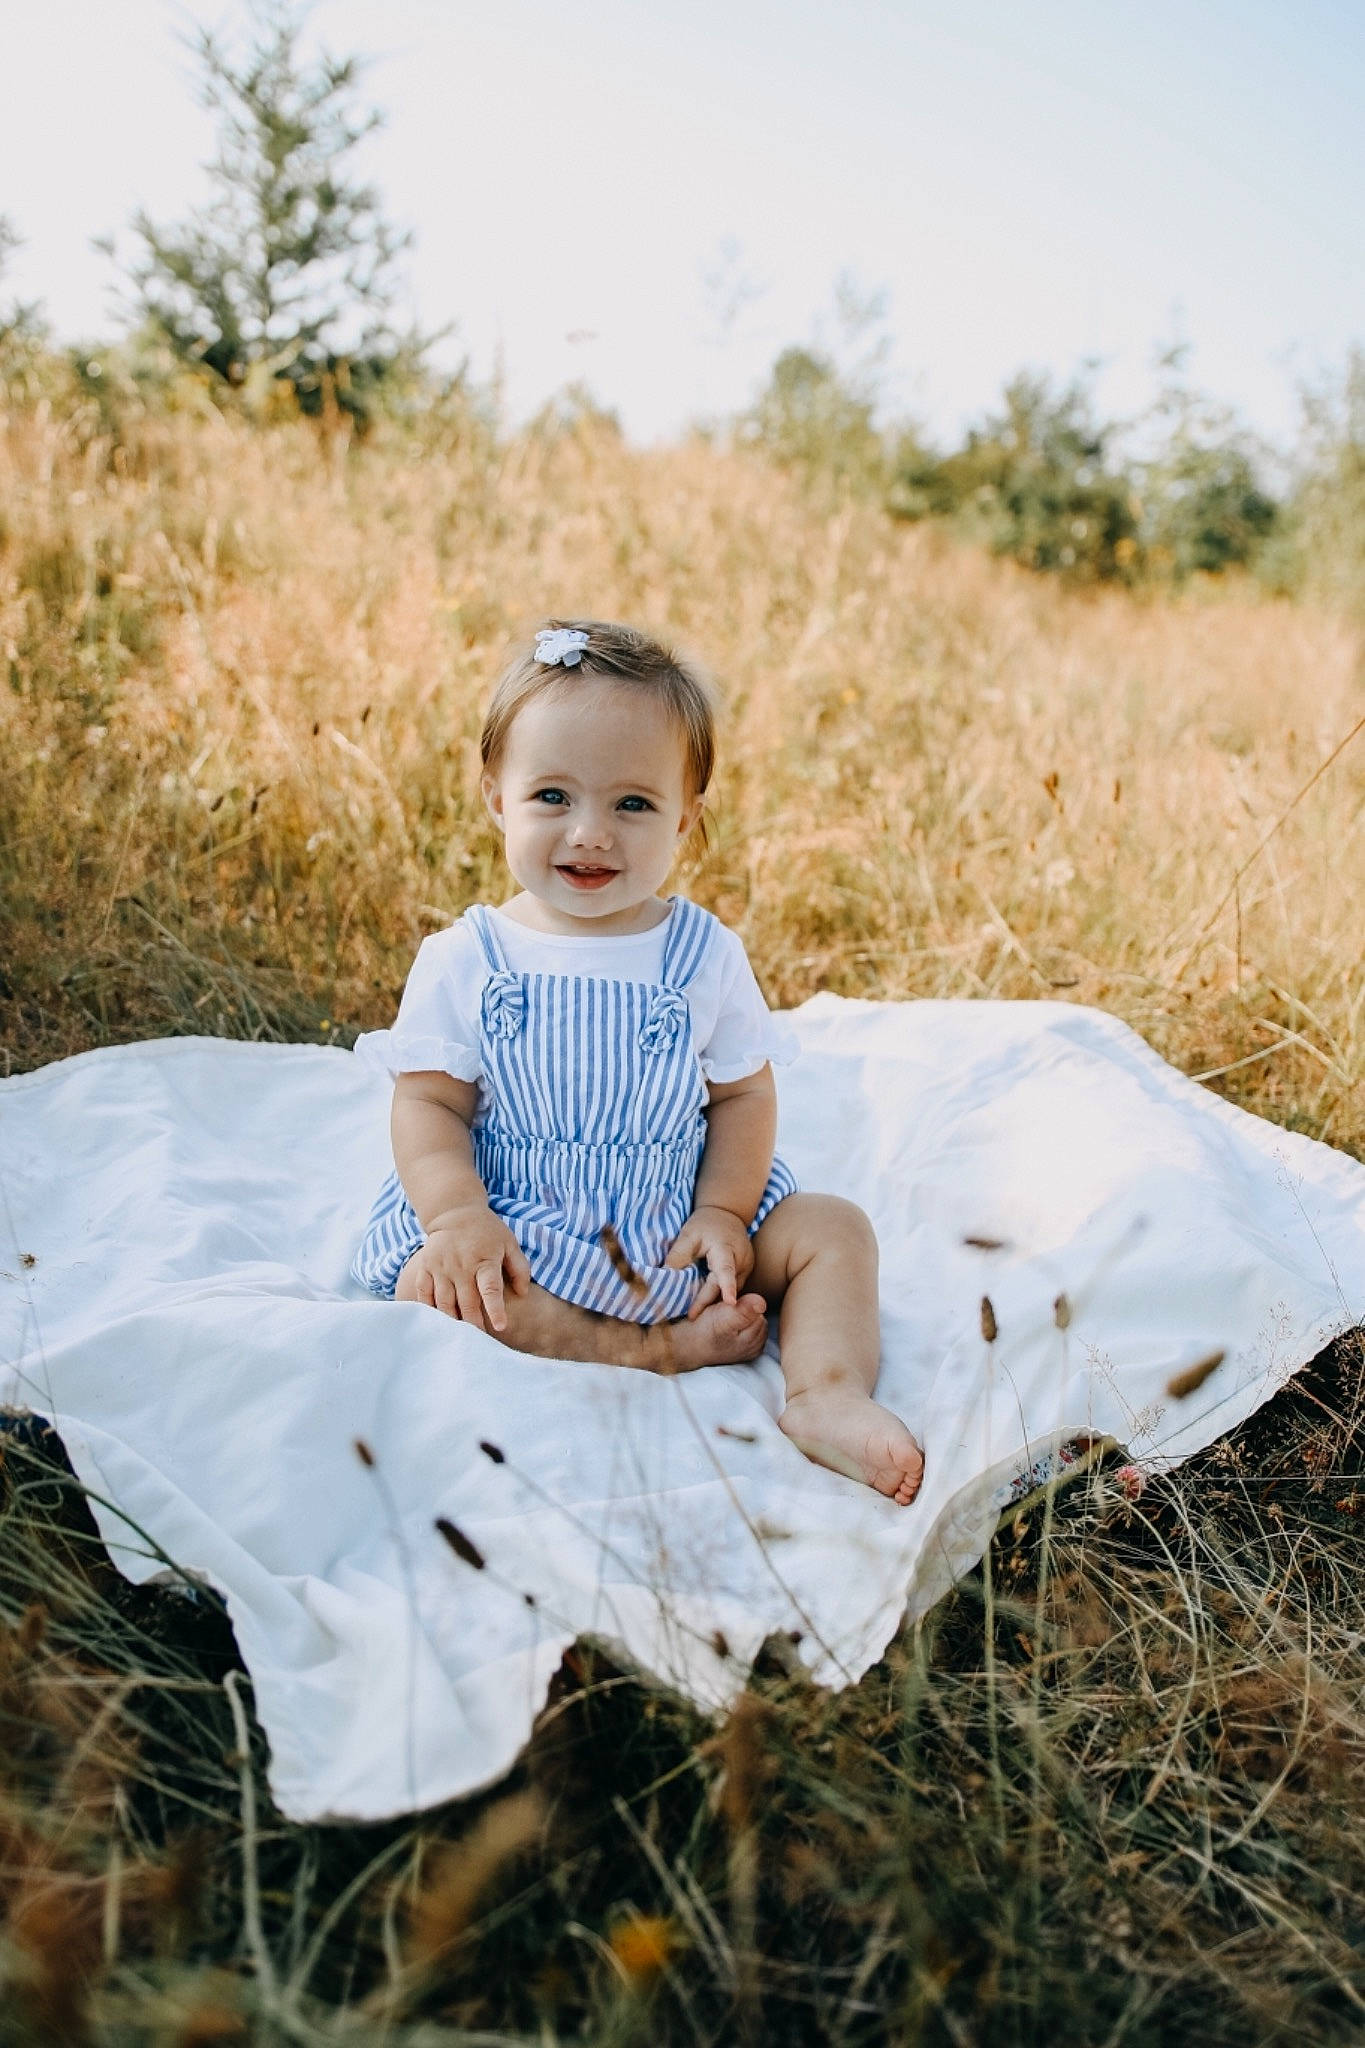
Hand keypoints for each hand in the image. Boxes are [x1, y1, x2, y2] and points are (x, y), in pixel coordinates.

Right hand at [406, 1203, 530, 1331]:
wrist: (454, 1212)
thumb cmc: (487, 1232)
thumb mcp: (509, 1243)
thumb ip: (519, 1268)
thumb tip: (523, 1293)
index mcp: (484, 1259)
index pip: (490, 1288)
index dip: (495, 1309)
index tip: (501, 1326)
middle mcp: (461, 1265)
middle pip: (466, 1301)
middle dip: (473, 1324)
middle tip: (480, 1341)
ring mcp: (440, 1266)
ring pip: (444, 1302)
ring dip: (452, 1321)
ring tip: (460, 1336)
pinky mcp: (425, 1267)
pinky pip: (424, 1293)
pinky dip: (429, 1310)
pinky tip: (436, 1323)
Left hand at [665, 1205, 754, 1318]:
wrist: (727, 1213)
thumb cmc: (705, 1224)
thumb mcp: (688, 1235)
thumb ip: (678, 1256)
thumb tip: (664, 1277)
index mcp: (726, 1249)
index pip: (726, 1270)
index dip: (727, 1287)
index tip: (730, 1302)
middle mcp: (741, 1261)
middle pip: (724, 1286)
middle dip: (708, 1301)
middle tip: (691, 1315)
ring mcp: (747, 1268)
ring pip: (729, 1290)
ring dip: (714, 1299)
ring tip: (695, 1309)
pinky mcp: (745, 1273)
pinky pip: (732, 1287)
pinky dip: (719, 1294)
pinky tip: (706, 1300)